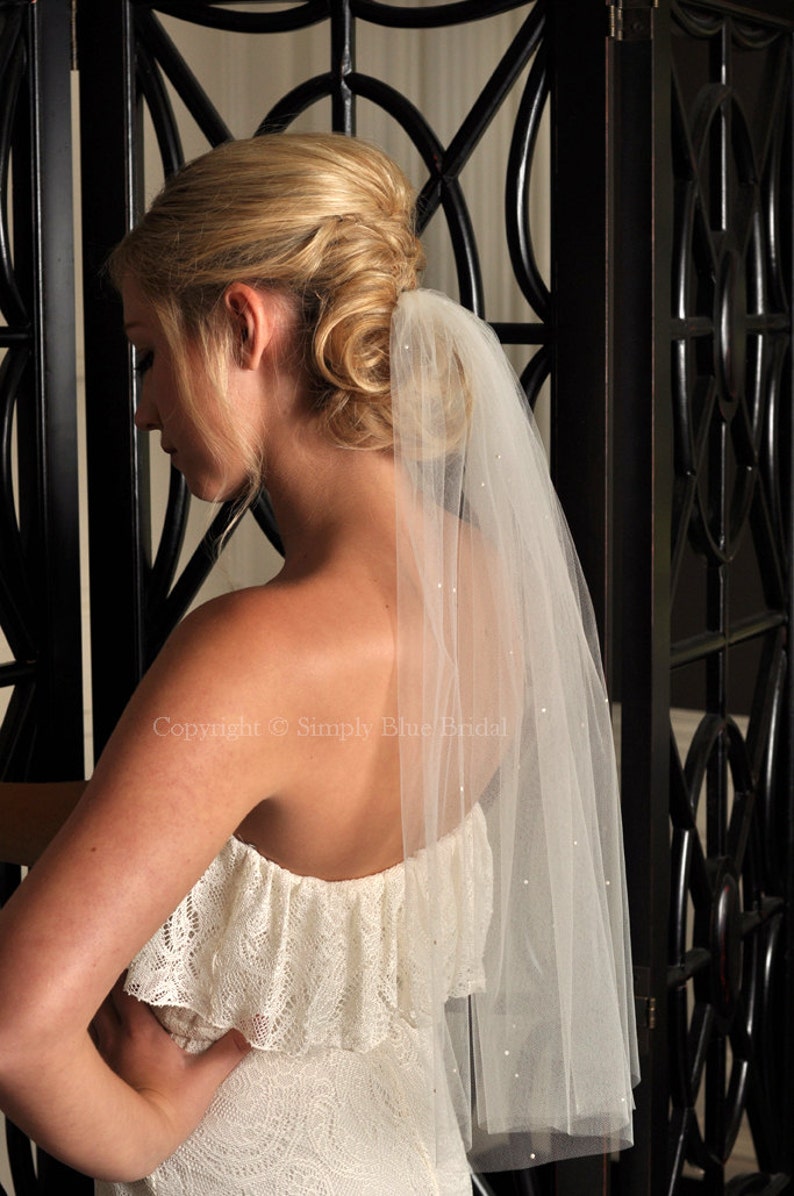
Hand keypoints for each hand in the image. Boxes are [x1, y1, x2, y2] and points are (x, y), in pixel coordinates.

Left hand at [91, 977, 250, 1141]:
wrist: (135, 1144)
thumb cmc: (168, 1111)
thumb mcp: (205, 1078)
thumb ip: (230, 1050)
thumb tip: (258, 1026)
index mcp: (140, 1032)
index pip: (123, 988)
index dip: (125, 969)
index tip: (135, 955)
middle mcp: (116, 1038)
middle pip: (98, 996)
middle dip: (104, 979)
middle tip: (118, 965)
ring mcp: (103, 1055)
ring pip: (89, 1017)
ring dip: (94, 1002)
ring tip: (104, 989)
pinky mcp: (95, 1073)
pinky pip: (89, 1039)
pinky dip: (90, 1027)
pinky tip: (99, 1026)